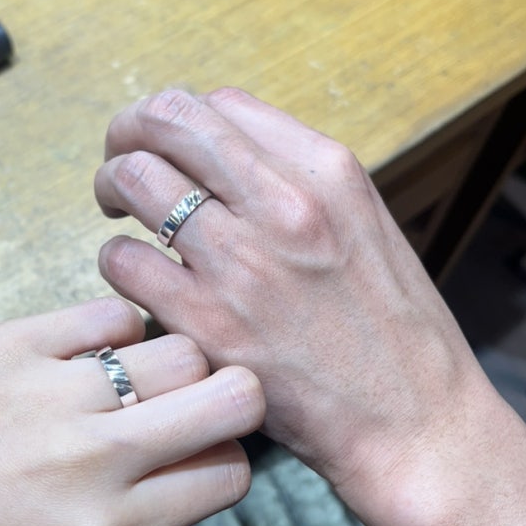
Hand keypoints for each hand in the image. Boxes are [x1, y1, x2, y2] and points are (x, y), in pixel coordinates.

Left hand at [0, 296, 263, 525]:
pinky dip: (115, 331)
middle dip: (233, 399)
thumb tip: (195, 482)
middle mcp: (96, 456)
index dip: (226, 462)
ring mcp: (59, 390)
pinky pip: (112, 313)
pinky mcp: (22, 340)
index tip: (202, 456)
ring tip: (133, 382)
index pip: (230, 474)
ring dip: (171, 366)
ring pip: (179, 348)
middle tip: (199, 404)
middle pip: (232, 395)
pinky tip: (92, 356)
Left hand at [93, 88, 500, 515]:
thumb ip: (294, 182)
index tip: (165, 146)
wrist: (412, 421)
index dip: (176, 119)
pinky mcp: (208, 324)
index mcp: (327, 172)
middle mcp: (283, 204)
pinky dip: (118, 260)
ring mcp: (243, 262)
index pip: (220, 104)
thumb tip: (217, 157)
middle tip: (120, 162)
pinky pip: (124, 261)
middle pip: (168, 121)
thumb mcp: (361, 225)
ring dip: (113, 189)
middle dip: (128, 133)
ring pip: (134, 180)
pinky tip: (135, 276)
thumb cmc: (388, 328)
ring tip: (120, 215)